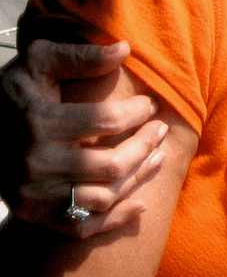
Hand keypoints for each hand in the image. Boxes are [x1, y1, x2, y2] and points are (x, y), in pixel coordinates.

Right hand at [0, 39, 165, 236]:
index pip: (106, 121)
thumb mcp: (37, 63)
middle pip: (111, 165)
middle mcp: (37, 164)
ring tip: (158, 157)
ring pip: (103, 197)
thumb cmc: (15, 94)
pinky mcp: (34, 216)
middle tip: (161, 130)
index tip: (149, 104)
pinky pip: (82, 227)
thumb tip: (123, 49)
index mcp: (40, 123)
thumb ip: (79, 56)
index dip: (137, 112)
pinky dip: (116, 219)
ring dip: (139, 179)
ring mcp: (34, 195)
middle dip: (145, 146)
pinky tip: (141, 202)